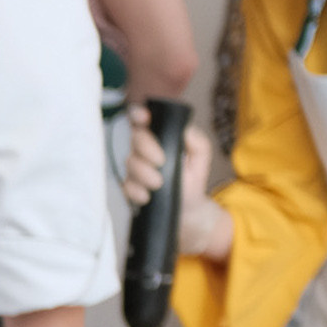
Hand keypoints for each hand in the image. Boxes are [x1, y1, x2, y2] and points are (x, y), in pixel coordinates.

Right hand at [122, 109, 228, 257]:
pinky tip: (148, 197)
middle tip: (161, 163)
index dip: (139, 115)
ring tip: (159, 184)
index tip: (144, 119)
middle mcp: (145, 150)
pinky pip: (126, 184)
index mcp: (161, 138)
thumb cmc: (192, 182)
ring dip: (144, 173)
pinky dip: (137, 191)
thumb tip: (184, 128)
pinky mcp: (129, 187)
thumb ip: (196, 141)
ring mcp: (135, 168)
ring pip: (130, 162)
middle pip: (135, 139)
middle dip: (147, 149)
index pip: (144, 120)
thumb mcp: (201, 159)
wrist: (187, 212)